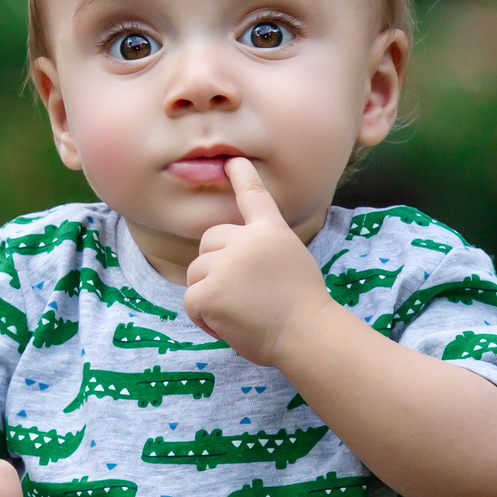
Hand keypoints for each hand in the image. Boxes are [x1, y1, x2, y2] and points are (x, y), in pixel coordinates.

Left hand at [183, 157, 333, 366]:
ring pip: (196, 272)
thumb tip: (233, 252)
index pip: (254, 198)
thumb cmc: (302, 308)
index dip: (242, 177)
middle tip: (243, 294)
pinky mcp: (209, 292)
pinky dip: (203, 317)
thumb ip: (263, 249)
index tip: (233, 161)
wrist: (306, 335)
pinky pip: (190, 300)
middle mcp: (246, 241)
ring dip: (209, 294)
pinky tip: (227, 325)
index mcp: (270, 232)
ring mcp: (226, 265)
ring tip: (240, 311)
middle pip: (208, 242)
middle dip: (215, 266)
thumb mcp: (291, 261)